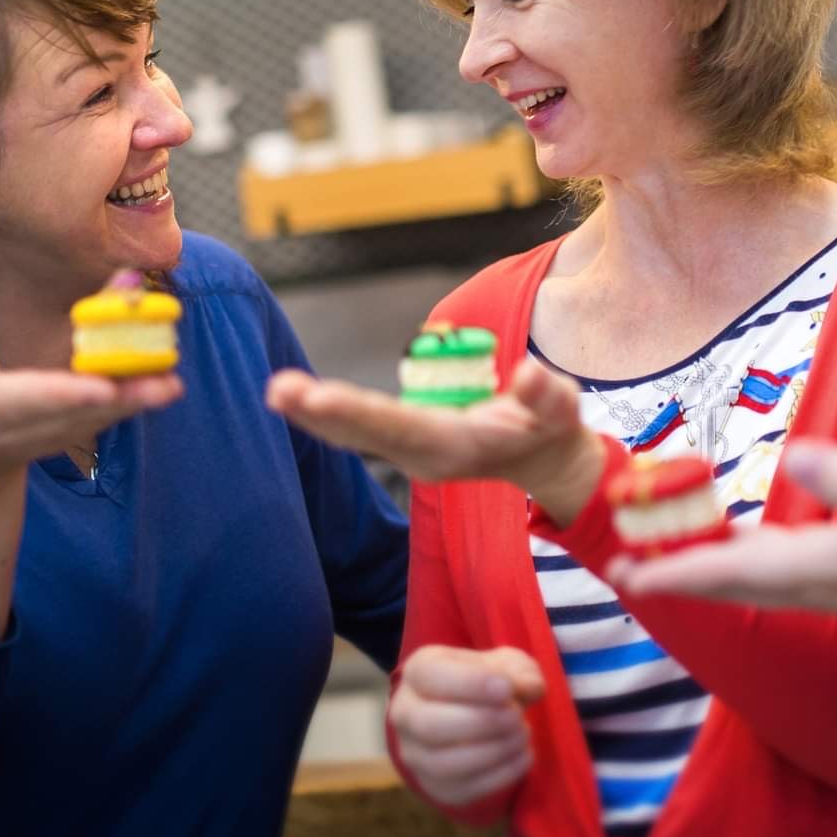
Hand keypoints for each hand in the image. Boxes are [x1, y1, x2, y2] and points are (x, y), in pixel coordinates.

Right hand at [0, 317, 183, 488]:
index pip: (29, 402)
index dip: (65, 394)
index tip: (102, 387)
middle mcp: (24, 430)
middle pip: (80, 414)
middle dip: (124, 400)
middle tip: (166, 384)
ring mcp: (54, 435)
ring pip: (101, 416)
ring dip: (139, 399)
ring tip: (172, 380)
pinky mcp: (75, 427)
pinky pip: (108, 407)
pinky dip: (137, 388)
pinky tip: (165, 363)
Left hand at [267, 360, 607, 525]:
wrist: (543, 462)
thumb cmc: (552, 428)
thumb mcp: (561, 411)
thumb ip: (547, 396)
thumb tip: (529, 374)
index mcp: (455, 445)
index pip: (400, 426)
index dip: (359, 412)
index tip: (319, 398)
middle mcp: (424, 453)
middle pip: (366, 433)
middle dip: (321, 414)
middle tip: (277, 391)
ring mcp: (411, 452)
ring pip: (354, 435)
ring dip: (312, 415)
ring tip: (274, 391)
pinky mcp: (404, 443)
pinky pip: (356, 430)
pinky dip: (323, 415)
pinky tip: (292, 400)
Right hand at [390, 645, 544, 806]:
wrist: (472, 713)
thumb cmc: (485, 682)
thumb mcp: (504, 664)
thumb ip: (519, 671)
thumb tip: (529, 688)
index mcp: (418, 672)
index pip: (430, 676)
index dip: (470, 684)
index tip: (506, 689)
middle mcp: (405, 714)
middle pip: (429, 725)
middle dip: (481, 722)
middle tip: (516, 716)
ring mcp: (416, 755)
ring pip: (442, 763)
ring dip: (491, 752)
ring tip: (521, 735)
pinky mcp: (436, 786)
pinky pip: (462, 790)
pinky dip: (499, 776)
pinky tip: (523, 756)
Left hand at [611, 440, 836, 632]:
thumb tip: (794, 458)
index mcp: (832, 568)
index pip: (737, 574)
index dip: (680, 572)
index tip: (628, 574)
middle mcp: (830, 587)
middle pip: (737, 586)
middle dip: (679, 578)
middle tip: (622, 573)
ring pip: (760, 585)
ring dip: (711, 575)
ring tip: (666, 563)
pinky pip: (786, 579)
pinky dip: (751, 568)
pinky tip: (746, 555)